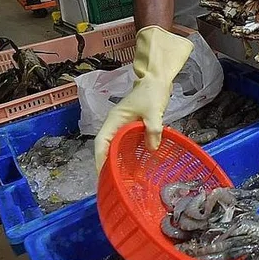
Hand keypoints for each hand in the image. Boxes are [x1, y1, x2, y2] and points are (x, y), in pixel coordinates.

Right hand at [94, 26, 193, 170]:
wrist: (158, 78)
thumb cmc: (152, 92)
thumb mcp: (153, 111)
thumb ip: (153, 130)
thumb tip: (153, 149)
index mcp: (114, 120)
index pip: (101, 142)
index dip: (100, 159)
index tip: (103, 175)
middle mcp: (115, 124)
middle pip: (107, 147)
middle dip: (109, 164)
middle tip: (114, 182)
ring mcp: (124, 125)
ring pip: (118, 146)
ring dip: (120, 160)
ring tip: (125, 178)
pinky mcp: (134, 126)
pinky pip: (129, 142)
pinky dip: (132, 153)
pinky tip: (138, 164)